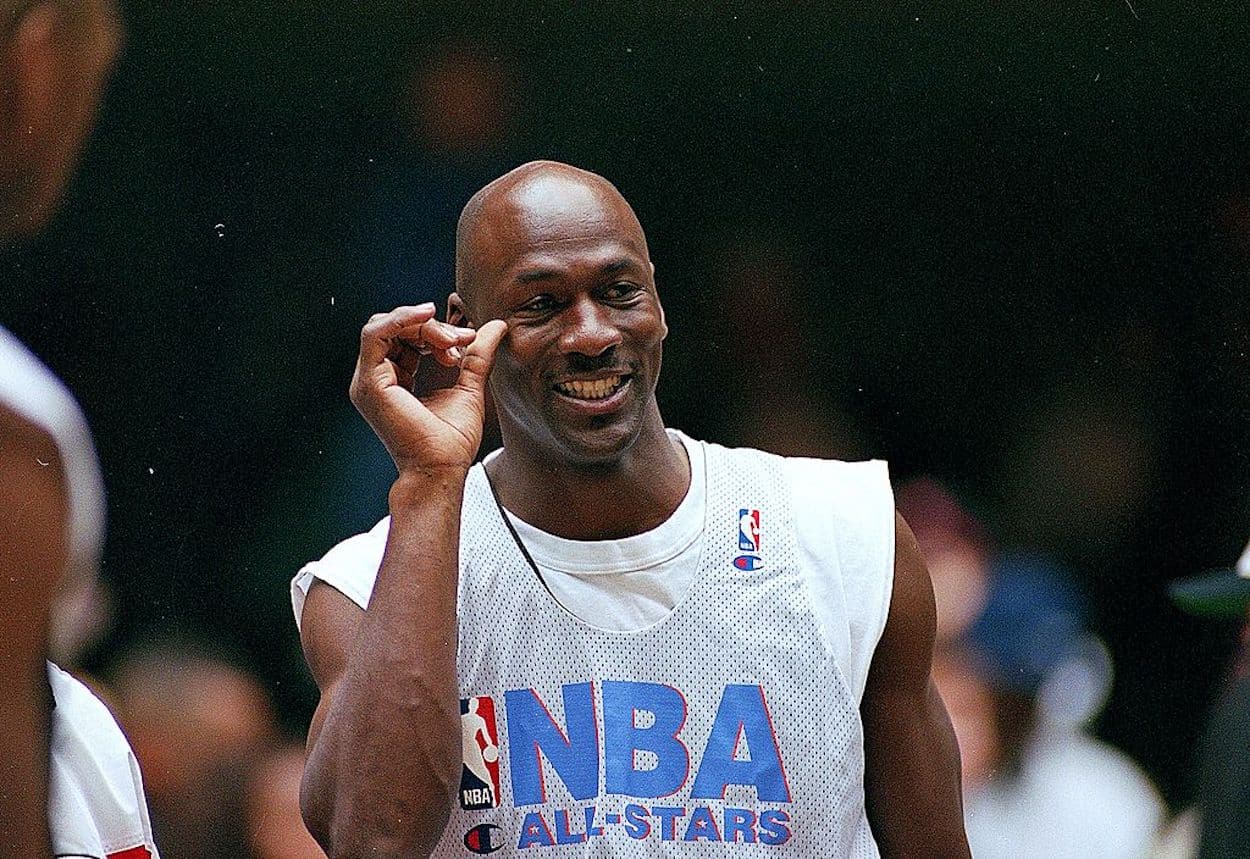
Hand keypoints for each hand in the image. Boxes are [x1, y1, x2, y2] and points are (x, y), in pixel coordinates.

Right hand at [349, 303, 507, 471]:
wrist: (442, 468)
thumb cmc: (452, 442)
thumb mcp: (469, 385)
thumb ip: (477, 354)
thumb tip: (496, 326)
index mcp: (395, 380)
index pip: (406, 337)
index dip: (436, 331)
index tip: (467, 340)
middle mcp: (378, 379)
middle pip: (395, 329)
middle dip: (431, 326)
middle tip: (461, 339)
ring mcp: (369, 381)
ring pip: (385, 327)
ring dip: (422, 325)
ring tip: (451, 340)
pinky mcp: (370, 383)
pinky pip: (374, 334)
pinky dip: (400, 319)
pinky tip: (427, 316)